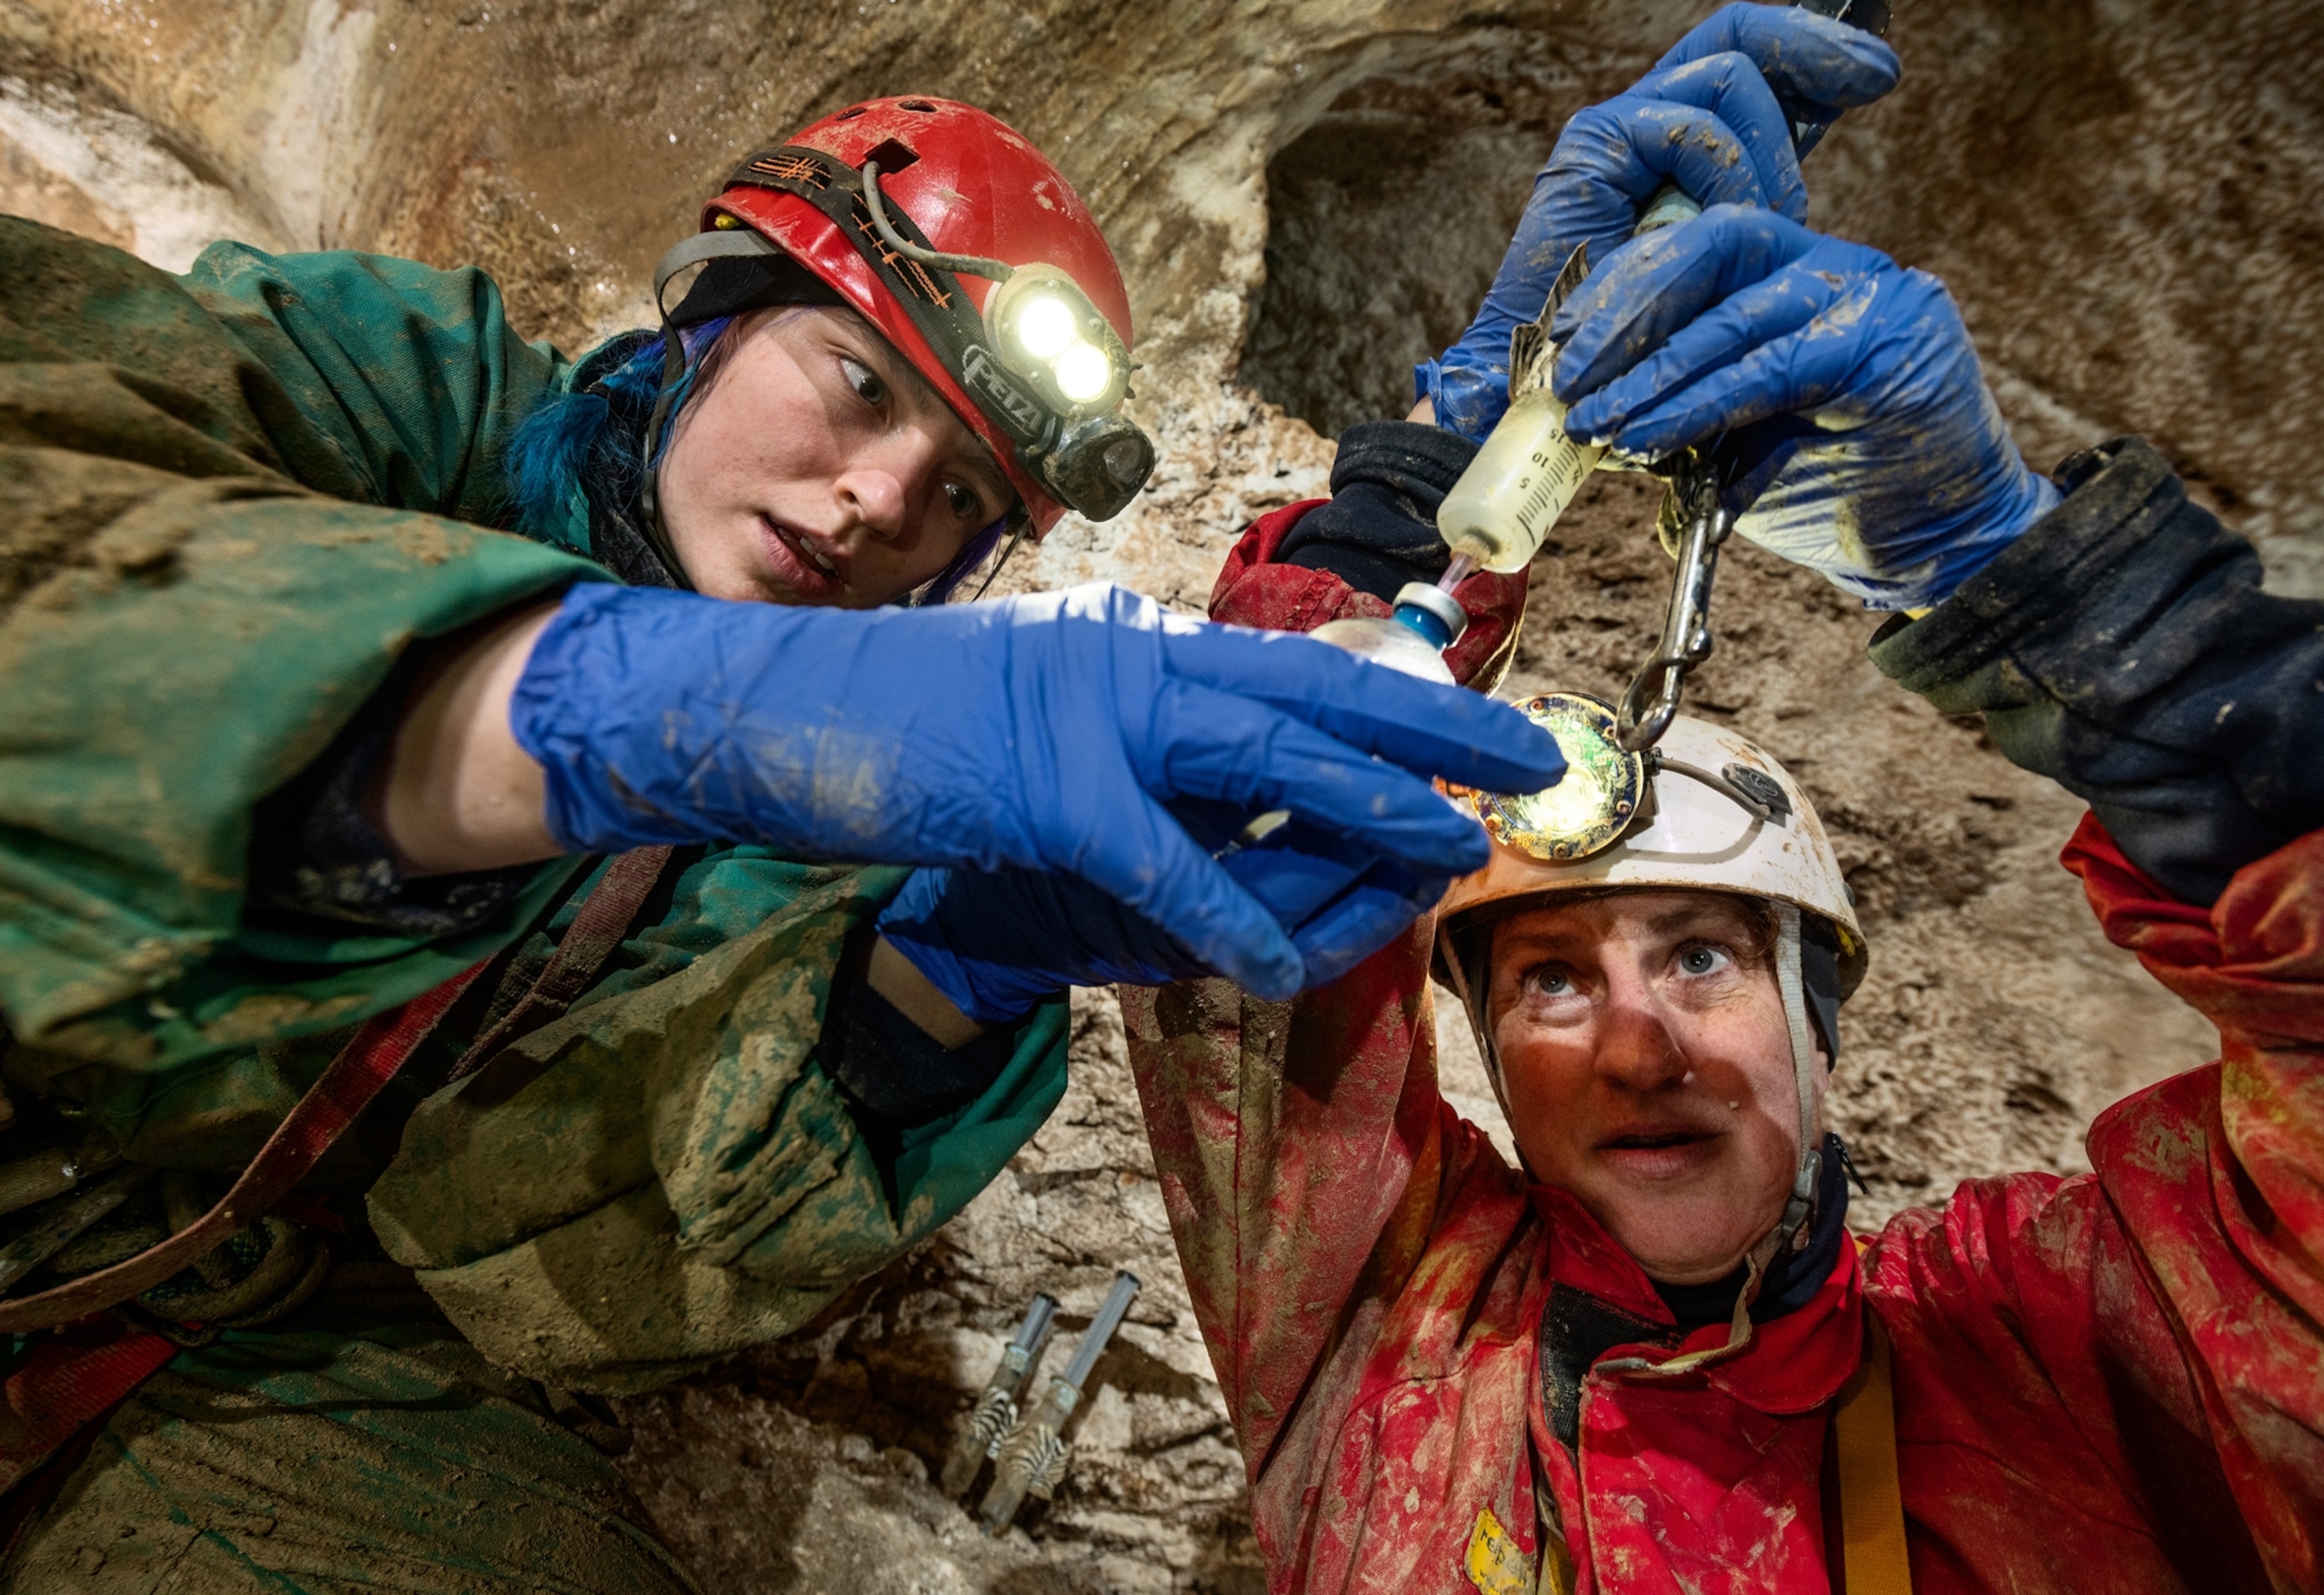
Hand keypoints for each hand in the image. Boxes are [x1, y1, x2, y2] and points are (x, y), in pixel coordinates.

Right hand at [511, 581, 1564, 998]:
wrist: (789, 711)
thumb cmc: (918, 725)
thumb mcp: (1053, 718)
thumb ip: (1146, 747)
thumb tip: (1233, 796)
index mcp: (1140, 647)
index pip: (1295, 664)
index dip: (1397, 694)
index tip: (1478, 722)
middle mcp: (1134, 660)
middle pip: (1315, 688)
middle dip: (1434, 730)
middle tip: (1534, 760)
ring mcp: (1092, 717)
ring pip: (1265, 755)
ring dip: (1371, 804)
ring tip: (1455, 844)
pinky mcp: (1046, 786)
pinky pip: (1163, 861)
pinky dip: (1227, 911)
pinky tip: (1285, 962)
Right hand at [1416, 2, 1898, 440]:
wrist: (1552, 403)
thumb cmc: (1639, 363)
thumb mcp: (1726, 282)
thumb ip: (1753, 231)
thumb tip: (1804, 206)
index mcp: (1676, 153)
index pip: (1748, 64)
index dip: (1812, 50)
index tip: (1880, 75)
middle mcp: (1642, 127)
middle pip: (1738, 36)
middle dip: (1815, 47)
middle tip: (1876, 78)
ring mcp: (1615, 132)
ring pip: (1727, 75)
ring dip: (1768, 149)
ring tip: (1775, 218)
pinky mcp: (1593, 148)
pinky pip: (1690, 126)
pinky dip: (1725, 173)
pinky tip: (1729, 224)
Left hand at [1552, 206, 2061, 610]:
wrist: (1934, 546)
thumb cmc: (1826, 490)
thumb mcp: (1728, 437)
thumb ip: (1672, 402)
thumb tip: (1582, 400)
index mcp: (1789, 274)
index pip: (1695, 247)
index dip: (1621, 286)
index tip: (1560, 341)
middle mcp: (1833, 267)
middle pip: (1713, 246)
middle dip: (1627, 311)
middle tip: (1568, 376)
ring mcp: (1871, 294)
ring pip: (1737, 312)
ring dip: (1652, 370)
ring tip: (1595, 419)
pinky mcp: (1894, 341)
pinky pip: (1773, 366)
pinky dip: (1699, 403)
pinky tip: (1648, 435)